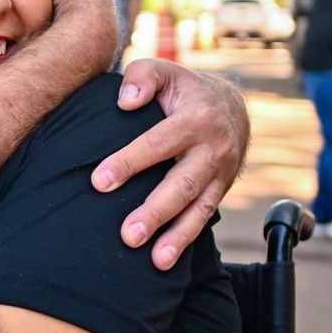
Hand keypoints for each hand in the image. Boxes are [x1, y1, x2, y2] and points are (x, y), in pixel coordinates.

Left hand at [91, 59, 249, 268]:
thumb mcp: (165, 71)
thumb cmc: (183, 90)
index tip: (99, 182)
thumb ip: (143, 76)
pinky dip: (186, 240)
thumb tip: (125, 101)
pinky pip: (204, 217)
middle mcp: (212, 148)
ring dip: (176, 236)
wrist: (232, 107)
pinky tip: (165, 261)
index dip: (128, 162)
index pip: (157, 143)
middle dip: (155, 212)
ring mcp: (220, 173)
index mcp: (195, 118)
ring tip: (155, 261)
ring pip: (198, 208)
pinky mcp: (221, 190)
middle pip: (181, 184)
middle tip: (127, 235)